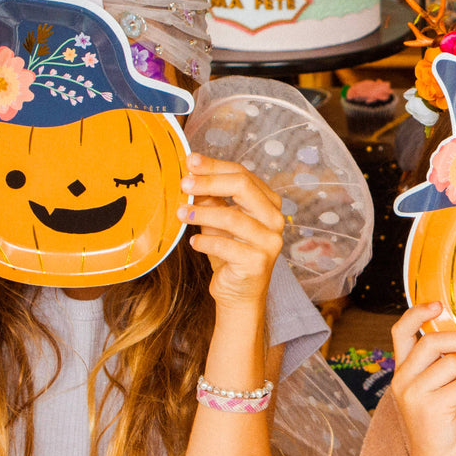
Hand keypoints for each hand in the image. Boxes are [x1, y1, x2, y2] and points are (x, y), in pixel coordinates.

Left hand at [179, 154, 283, 310]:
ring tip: (180, 213)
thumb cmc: (228, 253)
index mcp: (268, 203)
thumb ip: (211, 197)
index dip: (214, 166)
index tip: (190, 162)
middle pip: (243, 187)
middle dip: (209, 182)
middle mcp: (275, 219)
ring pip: (232, 217)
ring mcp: (270, 241)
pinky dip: (205, 242)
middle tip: (183, 184)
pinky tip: (194, 243)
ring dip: (202, 213)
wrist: (238, 293)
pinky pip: (226, 246)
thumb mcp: (218, 220)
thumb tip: (191, 172)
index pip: (243, 174)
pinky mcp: (258, 262)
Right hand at [390, 303, 455, 455]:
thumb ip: (443, 363)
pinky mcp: (430, 409)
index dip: (418, 312)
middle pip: (430, 342)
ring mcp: (413, 395)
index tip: (439, 304)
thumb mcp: (439, 386)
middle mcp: (402, 380)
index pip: (400, 331)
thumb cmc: (443, 420)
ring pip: (451, 363)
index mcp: (402, 370)